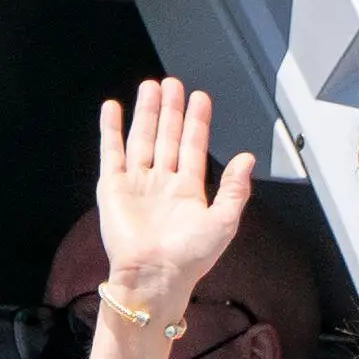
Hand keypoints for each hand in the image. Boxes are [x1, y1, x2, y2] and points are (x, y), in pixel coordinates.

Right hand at [95, 77, 255, 313]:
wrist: (154, 275)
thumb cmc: (190, 257)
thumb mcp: (223, 221)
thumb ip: (234, 189)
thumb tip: (248, 159)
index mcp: (188, 191)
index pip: (193, 146)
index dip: (197, 121)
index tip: (200, 97)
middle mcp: (162, 183)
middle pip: (167, 136)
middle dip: (171, 110)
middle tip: (173, 83)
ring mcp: (136, 183)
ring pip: (142, 138)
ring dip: (146, 113)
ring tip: (150, 87)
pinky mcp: (112, 187)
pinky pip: (111, 152)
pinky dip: (110, 130)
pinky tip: (113, 108)